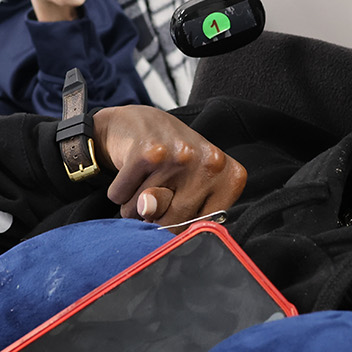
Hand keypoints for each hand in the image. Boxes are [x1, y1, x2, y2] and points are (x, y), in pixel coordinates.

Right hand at [92, 106, 247, 229]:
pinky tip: (132, 171)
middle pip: (173, 223)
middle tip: (159, 189)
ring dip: (134, 203)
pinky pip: (121, 196)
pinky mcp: (148, 151)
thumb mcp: (192, 189)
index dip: (181, 224)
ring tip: (146, 177)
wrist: (138, 121)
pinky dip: (119, 191)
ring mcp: (180, 155)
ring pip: (143, 210)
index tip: (180, 204)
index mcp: (232, 177)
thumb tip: (147, 207)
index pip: (202, 229)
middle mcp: (212, 163)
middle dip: (156, 216)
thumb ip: (179, 213)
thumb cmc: (172, 160)